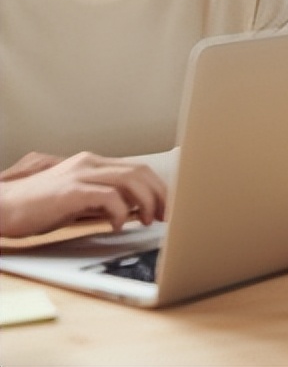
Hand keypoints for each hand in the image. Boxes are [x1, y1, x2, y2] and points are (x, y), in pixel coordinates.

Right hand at [0, 151, 167, 237]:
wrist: (1, 207)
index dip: (158, 187)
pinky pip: (109, 197)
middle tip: (165, 217)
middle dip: (159, 195)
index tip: (167, 207)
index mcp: (92, 163)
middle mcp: (89, 163)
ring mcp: (80, 174)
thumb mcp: (77, 198)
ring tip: (146, 221)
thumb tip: (133, 210)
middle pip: (140, 172)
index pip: (138, 168)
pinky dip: (120, 213)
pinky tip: (118, 226)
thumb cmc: (37, 206)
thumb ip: (103, 198)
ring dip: (145, 203)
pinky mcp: (71, 190)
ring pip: (130, 180)